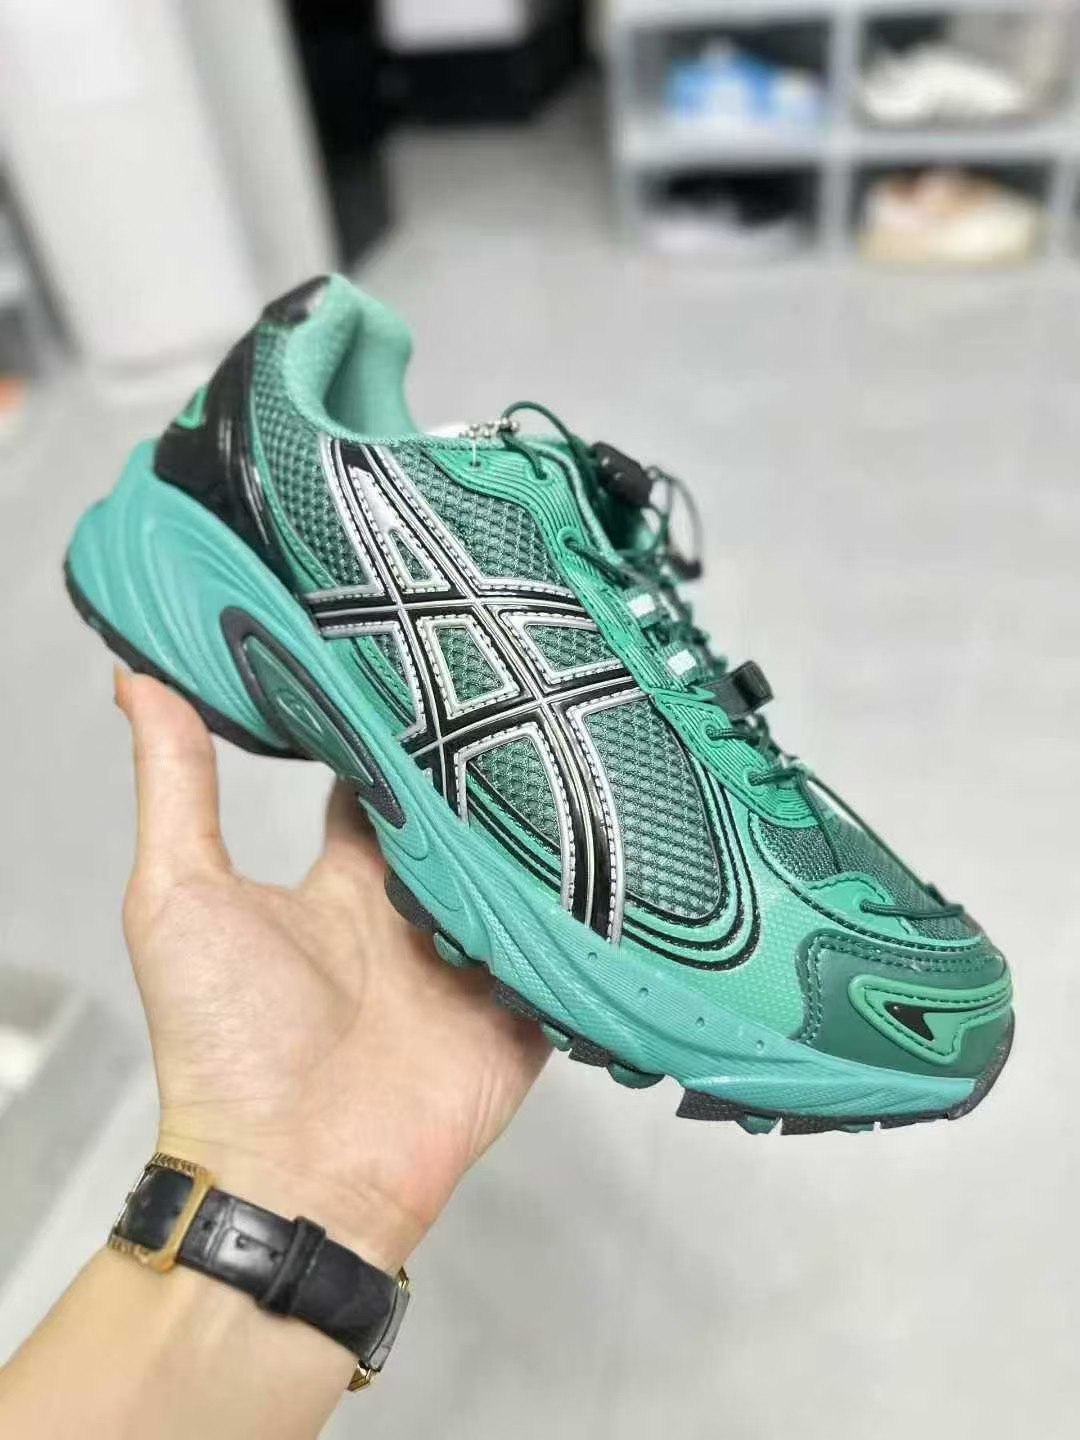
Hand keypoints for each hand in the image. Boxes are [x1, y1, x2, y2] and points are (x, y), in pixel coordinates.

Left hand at [115, 669, 549, 1270]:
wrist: (298, 1175)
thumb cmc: (228, 1042)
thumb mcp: (182, 897)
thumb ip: (176, 789)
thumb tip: (136, 679)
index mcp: (345, 882)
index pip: (378, 779)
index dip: (394, 720)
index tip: (419, 649)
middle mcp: (413, 909)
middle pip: (463, 813)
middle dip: (488, 758)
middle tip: (528, 676)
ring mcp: (475, 955)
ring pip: (526, 867)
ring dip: (549, 821)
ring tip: (594, 736)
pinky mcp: (525, 1003)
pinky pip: (572, 942)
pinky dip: (597, 904)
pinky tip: (633, 842)